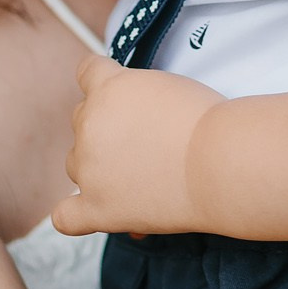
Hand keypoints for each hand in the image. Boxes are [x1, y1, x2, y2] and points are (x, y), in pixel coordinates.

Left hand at [51, 55, 222, 235]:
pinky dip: (76, 214)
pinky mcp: (97, 207)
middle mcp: (89, 124)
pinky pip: (66, 216)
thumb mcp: (168, 87)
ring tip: (141, 179)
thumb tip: (131, 126)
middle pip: (82, 121)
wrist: (222, 161)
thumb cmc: (210, 122)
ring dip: (98, 168)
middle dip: (108, 129)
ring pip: (75, 163)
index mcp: (108, 87)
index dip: (106, 85)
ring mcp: (89, 168)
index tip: (128, 100)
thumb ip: (137, 98)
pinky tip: (97, 210)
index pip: (89, 72)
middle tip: (148, 144)